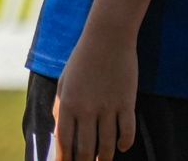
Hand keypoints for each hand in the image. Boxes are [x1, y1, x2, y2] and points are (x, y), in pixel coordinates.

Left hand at [53, 30, 137, 160]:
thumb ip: (61, 106)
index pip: (64, 141)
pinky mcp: (127, 103)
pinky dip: (125, 143)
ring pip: (107, 145)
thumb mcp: (64, 81)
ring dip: (105, 157)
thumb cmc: (82, 59)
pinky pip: (127, 132)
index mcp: (68, 103)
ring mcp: (108, 107)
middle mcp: (87, 109)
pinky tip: (122, 147)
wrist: (107, 38)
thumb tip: (60, 132)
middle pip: (86, 148)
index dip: (65, 158)